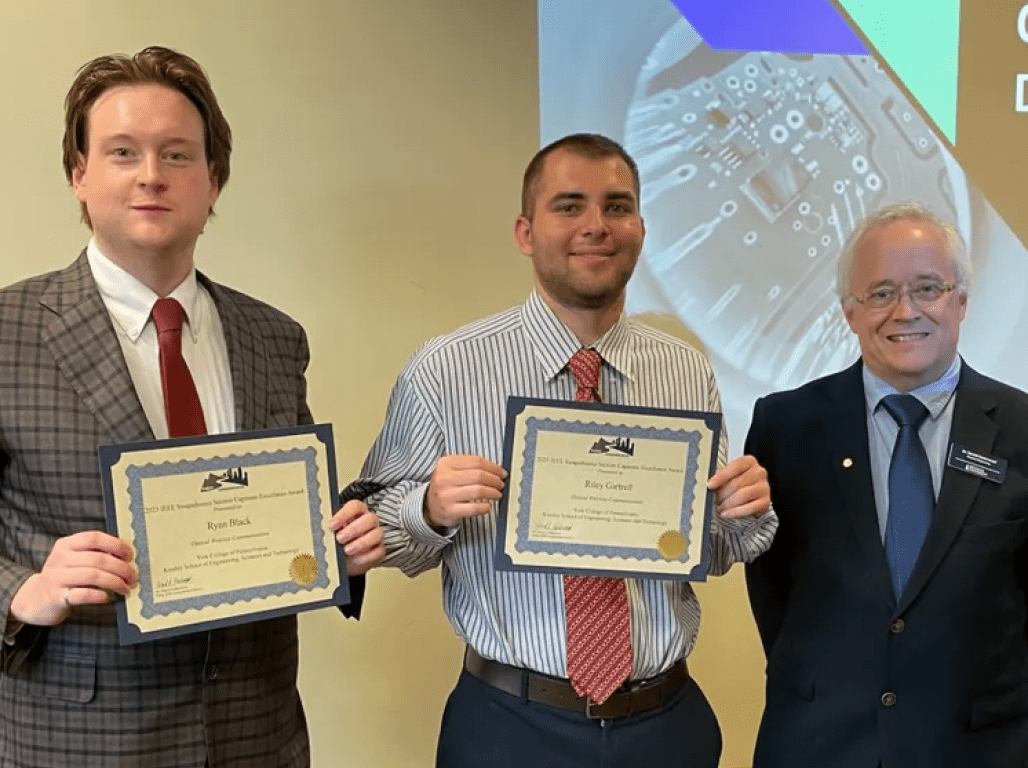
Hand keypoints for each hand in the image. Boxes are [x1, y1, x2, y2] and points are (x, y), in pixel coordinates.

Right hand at [10, 531, 135, 625]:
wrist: (36, 599)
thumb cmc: (64, 576)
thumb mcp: (74, 559)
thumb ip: (95, 553)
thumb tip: (126, 553)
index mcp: (66, 545)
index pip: (94, 538)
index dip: (116, 545)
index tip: (130, 555)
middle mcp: (59, 559)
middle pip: (98, 559)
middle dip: (121, 568)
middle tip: (133, 577)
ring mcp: (56, 578)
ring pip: (93, 576)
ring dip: (115, 582)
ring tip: (126, 588)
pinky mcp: (56, 597)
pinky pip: (83, 594)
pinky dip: (99, 596)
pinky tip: (108, 597)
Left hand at [329, 500, 384, 575]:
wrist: (347, 561)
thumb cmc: (340, 543)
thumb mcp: (333, 534)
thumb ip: (330, 531)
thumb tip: (321, 532)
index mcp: (357, 513)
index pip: (355, 506)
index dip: (344, 514)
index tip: (332, 525)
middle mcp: (369, 522)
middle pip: (369, 518)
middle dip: (354, 529)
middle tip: (339, 538)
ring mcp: (376, 535)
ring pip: (377, 534)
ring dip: (361, 543)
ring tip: (347, 550)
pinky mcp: (379, 550)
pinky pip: (378, 551)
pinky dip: (367, 556)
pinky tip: (357, 559)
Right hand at [424, 454, 505, 528]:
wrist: (430, 506)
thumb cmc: (446, 486)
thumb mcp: (452, 470)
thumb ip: (471, 466)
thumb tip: (496, 470)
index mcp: (446, 463)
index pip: (475, 462)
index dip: (493, 467)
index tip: (501, 472)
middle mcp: (444, 478)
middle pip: (478, 476)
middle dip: (494, 480)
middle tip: (500, 484)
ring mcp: (446, 495)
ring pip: (478, 491)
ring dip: (492, 493)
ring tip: (497, 494)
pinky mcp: (450, 511)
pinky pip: (473, 508)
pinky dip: (485, 507)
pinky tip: (488, 506)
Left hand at [707, 455, 769, 518]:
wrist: (754, 496)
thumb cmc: (740, 483)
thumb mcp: (731, 475)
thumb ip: (721, 477)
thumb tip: (710, 484)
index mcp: (749, 462)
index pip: (735, 466)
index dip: (721, 476)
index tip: (710, 484)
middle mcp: (759, 473)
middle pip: (737, 483)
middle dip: (722, 493)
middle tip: (714, 499)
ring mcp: (764, 487)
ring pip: (742, 496)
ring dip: (727, 504)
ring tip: (719, 507)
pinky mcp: (765, 502)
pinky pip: (749, 508)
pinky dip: (735, 512)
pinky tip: (726, 513)